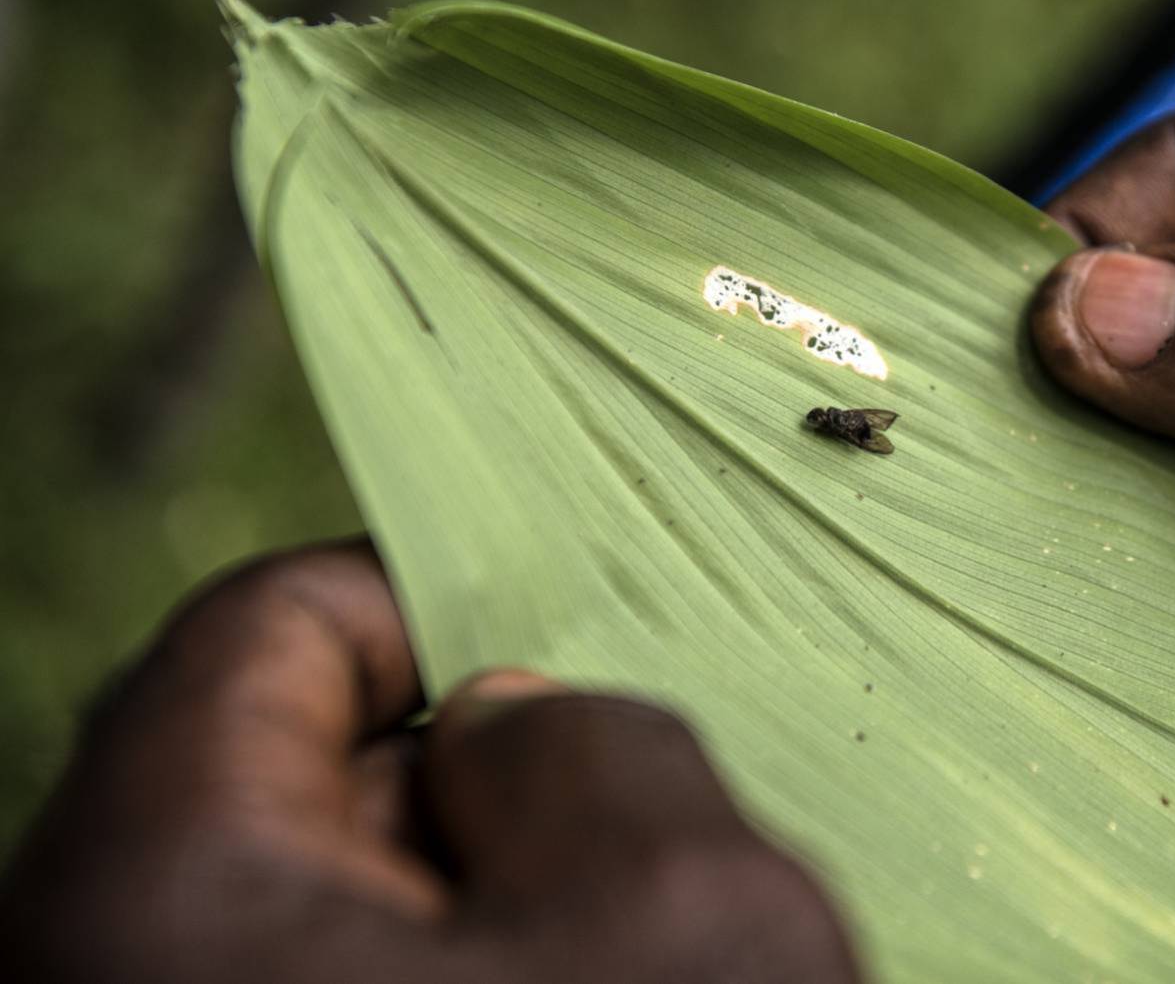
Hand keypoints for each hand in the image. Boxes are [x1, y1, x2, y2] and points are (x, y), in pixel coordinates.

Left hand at [0, 543, 857, 983]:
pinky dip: (487, 970)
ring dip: (506, 902)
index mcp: (160, 893)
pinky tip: (601, 981)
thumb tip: (520, 721)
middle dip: (493, 775)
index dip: (440, 591)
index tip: (569, 634)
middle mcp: (123, 973)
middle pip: (308, 775)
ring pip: (354, 906)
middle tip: (638, 828)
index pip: (270, 623)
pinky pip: (368, 976)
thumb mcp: (689, 912)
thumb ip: (605, 745)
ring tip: (632, 947)